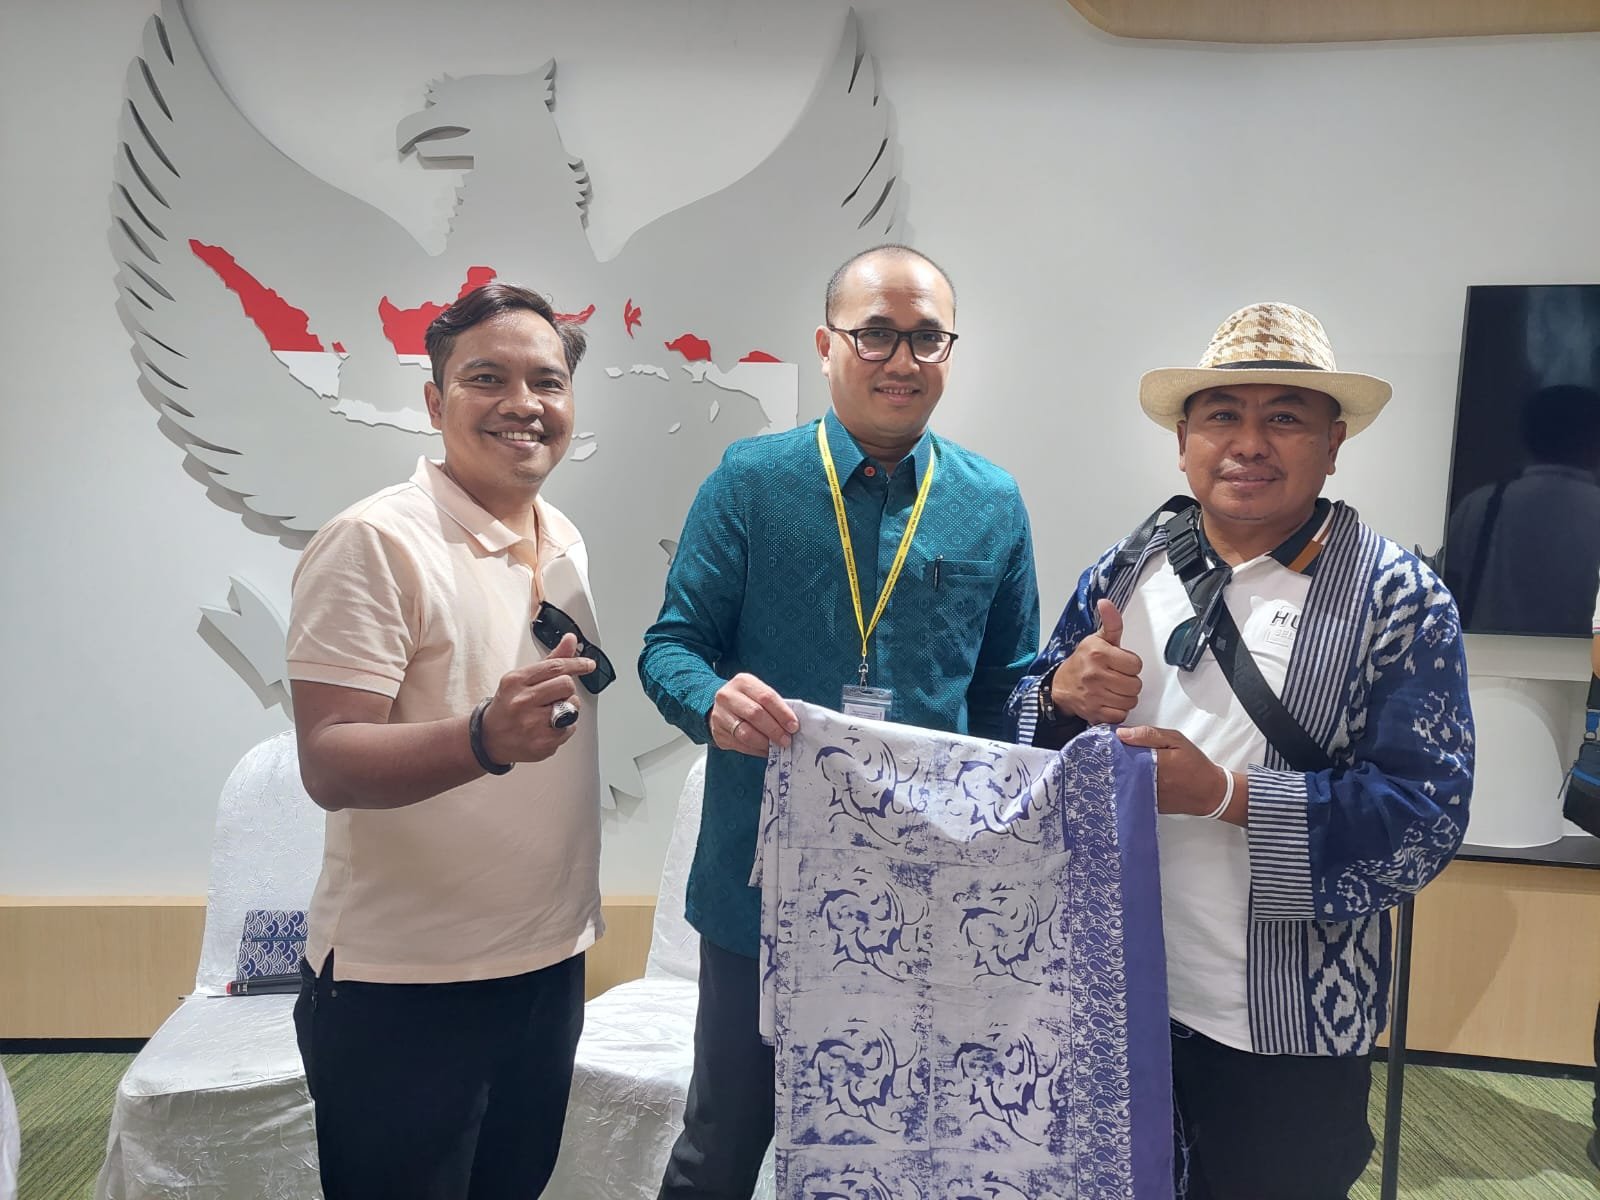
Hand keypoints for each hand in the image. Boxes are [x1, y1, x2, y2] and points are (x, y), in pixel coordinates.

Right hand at [479, 633, 595, 764]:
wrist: (490, 738)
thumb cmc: (508, 705)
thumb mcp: (522, 678)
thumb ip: (551, 660)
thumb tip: (571, 639)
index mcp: (516, 681)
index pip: (556, 667)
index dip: (577, 664)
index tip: (588, 664)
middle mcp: (522, 702)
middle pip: (567, 685)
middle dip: (566, 689)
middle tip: (553, 696)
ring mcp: (532, 725)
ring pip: (572, 707)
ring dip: (568, 708)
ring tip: (549, 712)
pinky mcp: (542, 744)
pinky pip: (570, 729)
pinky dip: (565, 727)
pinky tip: (547, 727)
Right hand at [709, 672, 798, 757]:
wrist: (720, 707)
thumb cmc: (747, 700)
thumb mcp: (758, 693)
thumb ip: (774, 706)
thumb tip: (792, 726)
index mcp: (742, 682)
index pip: (766, 697)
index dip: (782, 713)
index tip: (794, 726)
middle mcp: (727, 696)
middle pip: (755, 714)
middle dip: (774, 730)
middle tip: (786, 740)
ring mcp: (720, 715)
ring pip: (746, 733)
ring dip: (765, 743)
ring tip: (777, 747)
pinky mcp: (718, 733)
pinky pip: (740, 745)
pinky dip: (756, 750)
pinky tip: (765, 750)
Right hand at [1050, 599, 1142, 724]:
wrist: (1060, 685)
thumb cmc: (1083, 661)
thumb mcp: (1096, 639)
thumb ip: (1110, 622)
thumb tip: (1106, 602)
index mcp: (1098, 653)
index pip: (1136, 665)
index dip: (1130, 665)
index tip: (1120, 664)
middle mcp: (1095, 674)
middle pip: (1135, 685)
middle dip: (1129, 682)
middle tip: (1117, 678)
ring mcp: (1094, 695)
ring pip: (1130, 701)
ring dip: (1125, 697)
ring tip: (1114, 690)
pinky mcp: (1094, 712)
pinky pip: (1120, 715)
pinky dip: (1118, 711)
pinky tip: (1109, 702)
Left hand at [1116, 724, 1237, 820]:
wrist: (1209, 793)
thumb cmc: (1194, 764)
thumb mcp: (1176, 741)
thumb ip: (1149, 735)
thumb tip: (1122, 733)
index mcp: (1155, 762)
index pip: (1122, 753)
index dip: (1112, 748)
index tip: (1107, 743)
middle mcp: (1149, 781)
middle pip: (1120, 769)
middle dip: (1113, 761)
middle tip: (1109, 754)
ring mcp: (1148, 795)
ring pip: (1123, 782)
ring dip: (1119, 773)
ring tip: (1117, 765)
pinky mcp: (1148, 805)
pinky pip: (1132, 793)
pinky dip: (1128, 785)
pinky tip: (1129, 778)